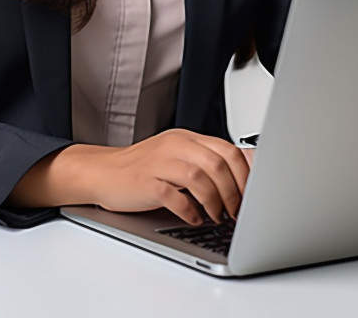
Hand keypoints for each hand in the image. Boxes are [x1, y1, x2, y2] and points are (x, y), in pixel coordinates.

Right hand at [83, 129, 251, 224]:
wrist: (104, 172)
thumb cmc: (144, 168)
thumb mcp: (178, 157)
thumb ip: (207, 161)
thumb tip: (246, 175)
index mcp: (186, 138)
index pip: (227, 150)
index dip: (245, 175)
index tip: (253, 196)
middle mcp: (175, 145)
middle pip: (218, 164)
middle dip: (234, 192)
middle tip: (237, 211)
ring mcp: (160, 162)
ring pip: (200, 178)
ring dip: (215, 202)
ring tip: (217, 216)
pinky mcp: (146, 182)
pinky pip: (175, 197)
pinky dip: (190, 211)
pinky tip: (193, 218)